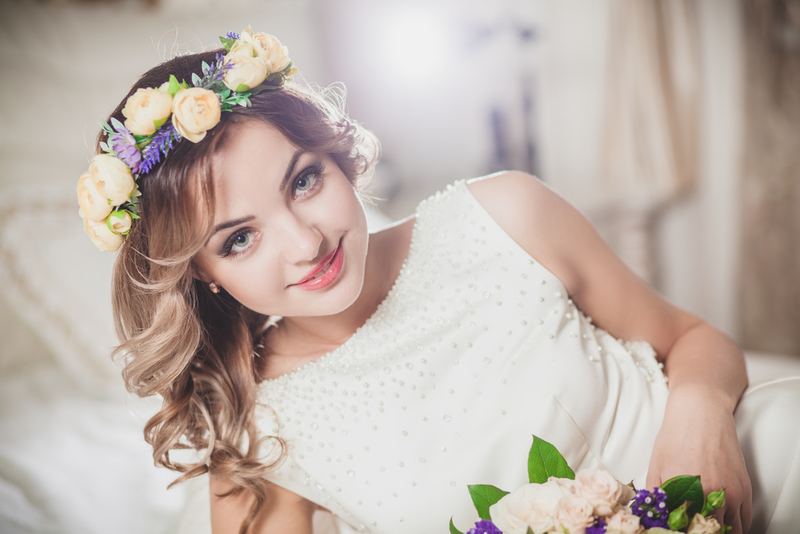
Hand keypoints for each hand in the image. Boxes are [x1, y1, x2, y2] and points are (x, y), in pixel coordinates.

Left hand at [647, 386, 751, 533]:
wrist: (701, 412)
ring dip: (719, 531)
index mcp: (685, 492)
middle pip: (709, 532)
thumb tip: (654, 517)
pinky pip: (745, 521)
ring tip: (705, 526)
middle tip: (691, 527)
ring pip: (731, 532)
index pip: (686, 529)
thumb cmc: (674, 437)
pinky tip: (722, 522)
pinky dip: (735, 526)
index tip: (678, 527)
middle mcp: (710, 496)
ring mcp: (731, 494)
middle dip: (699, 531)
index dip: (682, 530)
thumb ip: (656, 496)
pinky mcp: (744, 489)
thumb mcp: (656, 466)